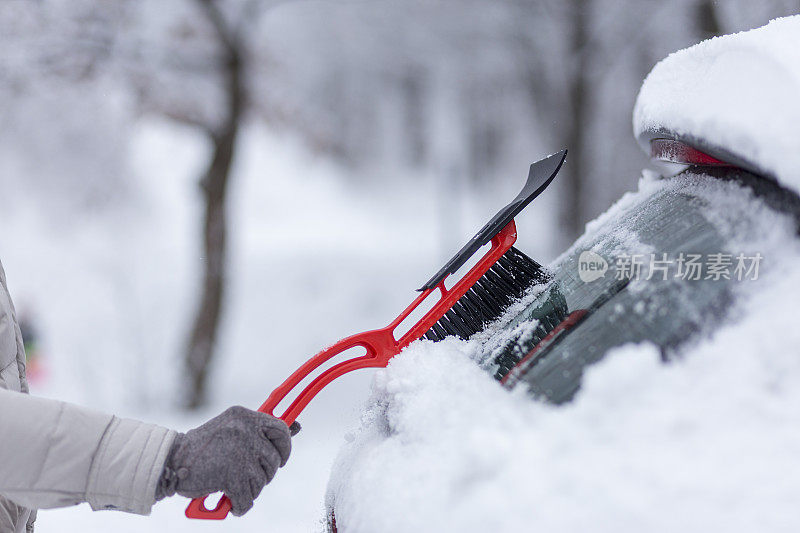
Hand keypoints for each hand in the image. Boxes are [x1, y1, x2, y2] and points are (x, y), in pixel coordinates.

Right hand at [156, 406, 295, 515]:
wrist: (169, 461)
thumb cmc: (200, 449)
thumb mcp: (229, 429)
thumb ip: (254, 431)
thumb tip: (296, 427)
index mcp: (245, 417)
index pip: (280, 429)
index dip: (285, 447)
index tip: (281, 459)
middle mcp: (245, 431)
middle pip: (273, 460)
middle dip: (263, 474)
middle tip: (247, 478)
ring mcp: (240, 453)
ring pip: (260, 482)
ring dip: (248, 490)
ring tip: (230, 487)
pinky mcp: (232, 475)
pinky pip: (247, 499)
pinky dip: (239, 506)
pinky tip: (228, 502)